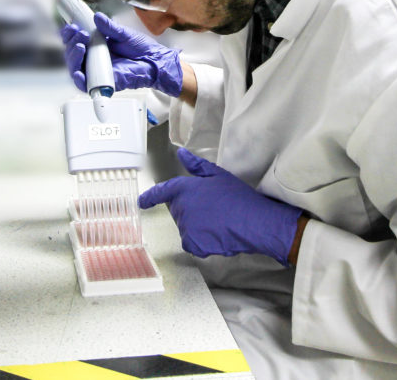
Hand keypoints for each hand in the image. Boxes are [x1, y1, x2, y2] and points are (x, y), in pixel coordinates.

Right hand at [59, 12, 182, 96]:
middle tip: (79, 34)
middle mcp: (94, 60)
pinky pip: (86, 85)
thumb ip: (109, 27)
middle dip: (71, 43)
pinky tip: (78, 71)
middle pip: (73, 55)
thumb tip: (97, 17)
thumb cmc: (141, 49)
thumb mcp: (123, 34)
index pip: (76, 41)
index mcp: (96, 47)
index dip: (70, 35)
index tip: (71, 27)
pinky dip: (79, 79)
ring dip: (73, 57)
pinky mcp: (103, 84)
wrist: (155, 61)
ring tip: (79, 46)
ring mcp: (98, 72)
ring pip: (76, 69)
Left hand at [139, 147, 302, 265]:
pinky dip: (202, 242)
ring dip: (197, 226)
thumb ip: (196, 165)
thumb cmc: (238, 197)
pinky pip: (192, 243)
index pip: (161, 192)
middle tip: (212, 209)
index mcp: (184, 189)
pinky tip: (217, 235)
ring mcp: (185, 227)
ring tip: (218, 221)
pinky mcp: (192, 243)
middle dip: (190, 210)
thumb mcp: (218, 175)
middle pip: (178, 211)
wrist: (254, 222)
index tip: (142, 202)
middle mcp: (181, 208)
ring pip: (185, 228)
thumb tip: (182, 154)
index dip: (150, 197)